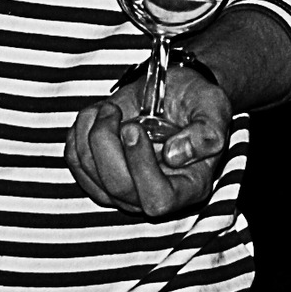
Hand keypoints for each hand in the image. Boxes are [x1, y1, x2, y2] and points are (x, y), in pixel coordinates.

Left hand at [65, 63, 231, 218]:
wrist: (175, 92)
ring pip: (92, 177)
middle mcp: (154, 194)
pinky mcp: (99, 175)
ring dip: (92, 135)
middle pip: (119, 190)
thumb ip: (207, 133)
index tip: (135, 128)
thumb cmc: (197, 101)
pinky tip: (98, 116)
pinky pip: (76, 163)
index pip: (159, 199)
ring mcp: (124, 188)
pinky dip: (78, 135)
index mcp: (189, 185)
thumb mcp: (214, 106)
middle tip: (116, 113)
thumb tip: (174, 156)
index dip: (141, 167)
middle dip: (107, 146)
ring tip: (111, 109)